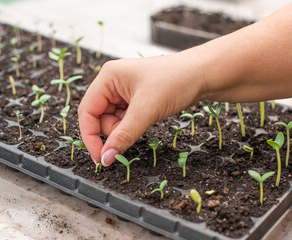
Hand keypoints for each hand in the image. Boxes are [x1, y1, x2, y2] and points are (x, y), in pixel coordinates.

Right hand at [78, 51, 204, 165]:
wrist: (203, 74)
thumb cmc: (175, 82)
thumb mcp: (146, 111)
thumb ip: (123, 136)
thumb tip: (106, 159)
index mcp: (108, 77)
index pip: (87, 111)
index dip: (90, 136)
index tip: (100, 158)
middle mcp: (113, 82)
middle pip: (99, 117)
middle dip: (113, 132)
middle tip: (131, 135)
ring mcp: (124, 90)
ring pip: (113, 120)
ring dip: (125, 129)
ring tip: (146, 120)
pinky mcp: (136, 98)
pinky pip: (126, 118)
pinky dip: (133, 125)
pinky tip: (147, 119)